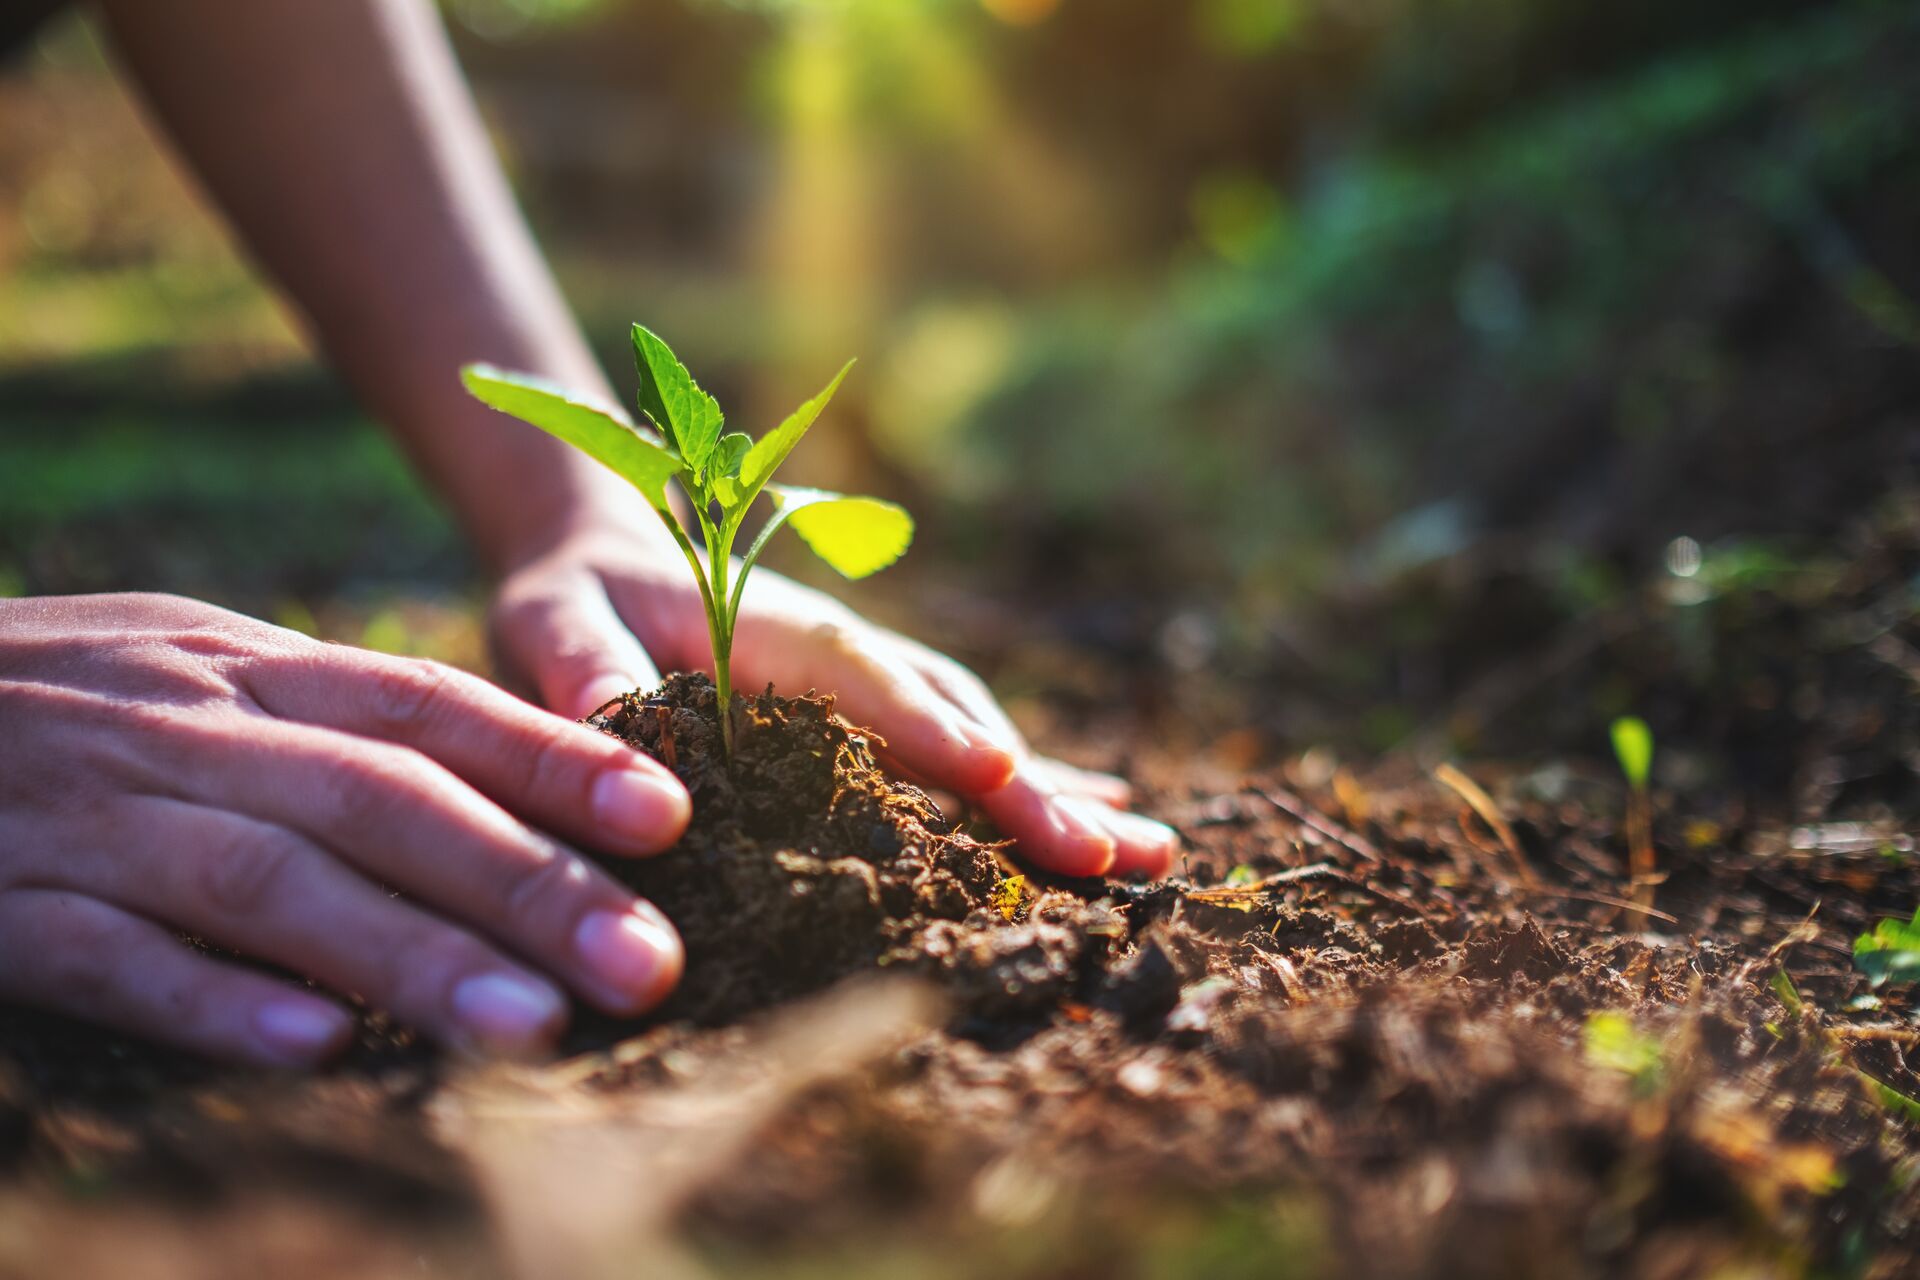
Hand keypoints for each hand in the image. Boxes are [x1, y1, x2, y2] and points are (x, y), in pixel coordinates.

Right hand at [0, 593, 692, 1065]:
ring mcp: (89, 815)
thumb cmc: (56, 698)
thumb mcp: (195, 675)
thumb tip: (507, 800)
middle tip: (648, 963)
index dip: (552, 756)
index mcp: (242, 668)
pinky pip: (106, 953)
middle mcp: (185, 730)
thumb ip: (329, 728)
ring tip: (532, 1025)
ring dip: (407, 953)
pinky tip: (309, 1047)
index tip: (670, 817)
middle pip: (381, 799)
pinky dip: (210, 997)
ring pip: (268, 880)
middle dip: (525, 881)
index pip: (424, 704)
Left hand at [490, 522, 1179, 878]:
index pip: (863, 681)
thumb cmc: (572, 592)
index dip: (927, 728)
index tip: (996, 775)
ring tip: (1147, 852)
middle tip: (1115, 854)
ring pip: (979, 740)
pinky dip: (1031, 791)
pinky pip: (962, 757)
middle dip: (1031, 789)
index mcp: (776, 632)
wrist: (601, 550)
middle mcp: (846, 660)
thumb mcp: (549, 618)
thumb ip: (581, 665)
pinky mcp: (873, 720)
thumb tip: (614, 720)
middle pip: (951, 722)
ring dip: (1059, 795)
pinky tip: (1100, 826)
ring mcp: (870, 690)